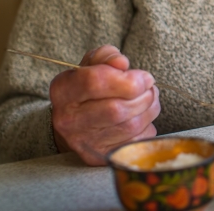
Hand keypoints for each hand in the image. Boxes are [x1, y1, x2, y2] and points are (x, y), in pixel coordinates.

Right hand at [49, 45, 160, 164]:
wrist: (76, 120)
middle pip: (116, 109)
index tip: (144, 76)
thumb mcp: (93, 63)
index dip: (127, 78)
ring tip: (148, 99)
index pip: (95, 82)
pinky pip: (135, 142)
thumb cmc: (89, 87)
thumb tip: (122, 63)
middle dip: (143, 95)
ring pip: (130, 126)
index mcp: (63, 90)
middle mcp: (68, 119)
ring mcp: (83, 142)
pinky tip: (142, 118)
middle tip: (148, 88)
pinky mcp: (99, 157)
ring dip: (150, 110)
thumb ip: (107, 56)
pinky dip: (147, 127)